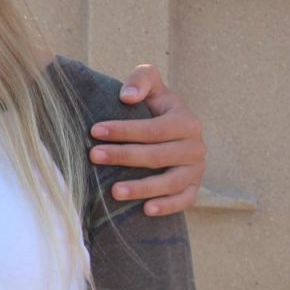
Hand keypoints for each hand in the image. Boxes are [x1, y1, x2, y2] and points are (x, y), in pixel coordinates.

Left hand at [89, 64, 204, 215]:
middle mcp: (195, 147)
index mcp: (186, 122)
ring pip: (170, 182)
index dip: (123, 130)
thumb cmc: (154, 102)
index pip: (153, 129)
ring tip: (114, 191)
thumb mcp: (151, 82)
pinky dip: (168, 206)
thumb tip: (126, 96)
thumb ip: (142, 80)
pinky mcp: (194, 187)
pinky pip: (185, 200)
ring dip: (142, 188)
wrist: (172, 124)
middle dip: (123, 156)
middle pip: (157, 156)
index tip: (94, 131)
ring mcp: (196, 169)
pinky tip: (146, 210)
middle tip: (94, 156)